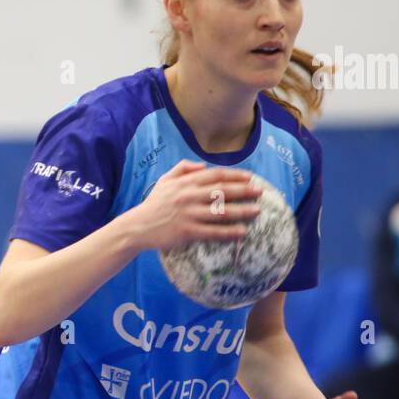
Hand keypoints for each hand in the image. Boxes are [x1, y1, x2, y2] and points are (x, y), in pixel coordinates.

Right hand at [126, 160, 261, 251]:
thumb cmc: (154, 204)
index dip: (235, 175)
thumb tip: (203, 166)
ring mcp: (189, 214)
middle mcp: (189, 196)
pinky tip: (242, 232)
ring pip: (222, 211)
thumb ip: (183, 168)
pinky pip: (213, 232)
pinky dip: (230, 232)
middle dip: (245, 191)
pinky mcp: (188, 231)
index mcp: (185, 183)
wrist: (138, 226)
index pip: (216, 175)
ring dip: (242, 211)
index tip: (250, 178)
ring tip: (257, 211)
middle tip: (260, 192)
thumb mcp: (164, 180)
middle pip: (223, 191)